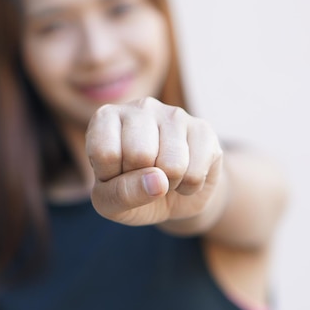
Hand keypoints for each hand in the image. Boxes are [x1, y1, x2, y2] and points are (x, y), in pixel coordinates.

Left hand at [85, 97, 223, 225]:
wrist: (172, 197)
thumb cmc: (129, 192)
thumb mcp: (110, 202)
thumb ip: (120, 194)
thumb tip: (158, 182)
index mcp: (106, 117)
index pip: (105, 153)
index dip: (111, 176)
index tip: (114, 174)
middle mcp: (140, 107)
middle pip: (140, 154)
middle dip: (141, 180)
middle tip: (142, 177)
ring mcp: (174, 114)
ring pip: (172, 165)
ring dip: (168, 186)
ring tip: (163, 177)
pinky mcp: (203, 129)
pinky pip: (195, 173)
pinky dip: (189, 188)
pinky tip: (183, 175)